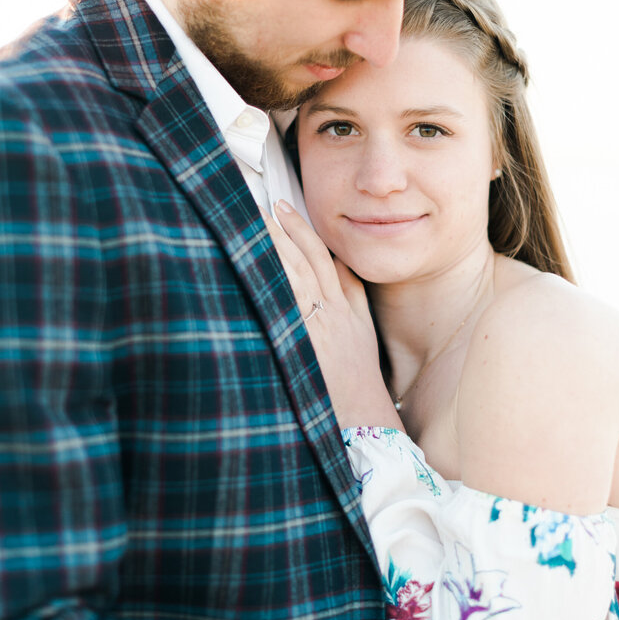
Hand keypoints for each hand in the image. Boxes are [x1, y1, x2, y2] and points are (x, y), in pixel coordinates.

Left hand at [265, 201, 401, 429]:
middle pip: (308, 260)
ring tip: (254, 226)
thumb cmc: (359, 375)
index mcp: (346, 306)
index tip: (285, 209)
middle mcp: (332, 311)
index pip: (325, 256)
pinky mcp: (302, 343)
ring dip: (275, 249)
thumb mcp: (362, 329)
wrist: (363, 413)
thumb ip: (352, 293)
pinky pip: (285, 306)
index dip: (304, 230)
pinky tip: (254, 267)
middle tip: (265, 206)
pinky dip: (272, 283)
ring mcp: (316, 326)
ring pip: (295, 277)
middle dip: (286, 230)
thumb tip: (338, 263)